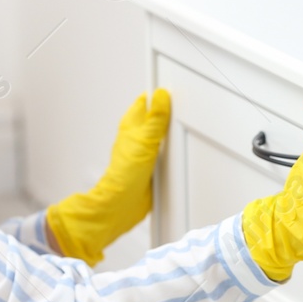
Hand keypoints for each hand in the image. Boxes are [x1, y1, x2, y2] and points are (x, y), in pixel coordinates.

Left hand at [46, 89, 170, 263]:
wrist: (123, 205)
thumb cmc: (125, 175)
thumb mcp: (145, 142)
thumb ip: (155, 119)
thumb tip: (160, 96)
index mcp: (132, 126)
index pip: (146, 102)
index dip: (158, 97)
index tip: (172, 97)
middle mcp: (137, 137)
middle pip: (154, 118)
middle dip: (167, 114)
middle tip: (179, 111)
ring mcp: (144, 152)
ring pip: (159, 135)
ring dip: (169, 135)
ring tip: (179, 131)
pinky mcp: (150, 167)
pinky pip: (163, 154)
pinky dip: (170, 153)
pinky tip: (176, 155)